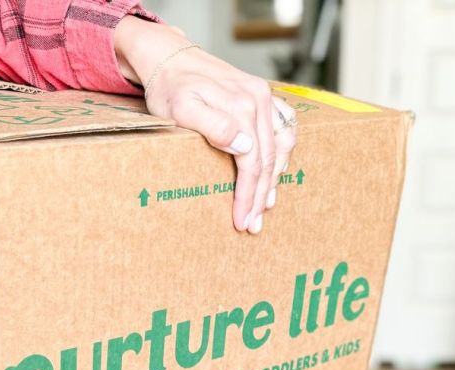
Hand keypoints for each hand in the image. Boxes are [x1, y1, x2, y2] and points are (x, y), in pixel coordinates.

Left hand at [114, 17, 296, 233]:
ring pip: (281, 145)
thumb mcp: (181, 108)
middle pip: (268, 159)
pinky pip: (284, 126)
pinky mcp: (261, 96)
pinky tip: (278, 169)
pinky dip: (284, 152)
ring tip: (265, 204)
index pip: (252, 162)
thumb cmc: (171, 88)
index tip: (242, 219)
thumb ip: (212, 126)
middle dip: (260, 196)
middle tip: (252, 224)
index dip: (248, 195)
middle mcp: (258, 101)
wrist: (170, 59)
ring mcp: (263, 98)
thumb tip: (244, 146)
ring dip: (275, 178)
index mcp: (242, 107)